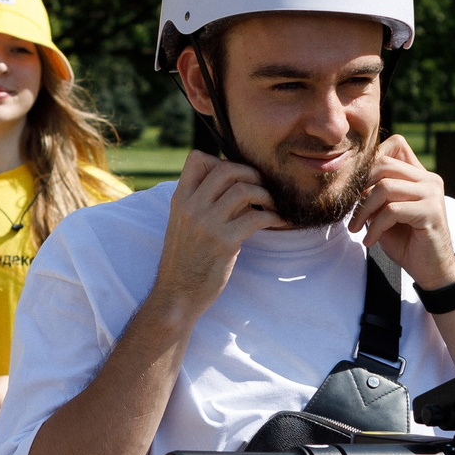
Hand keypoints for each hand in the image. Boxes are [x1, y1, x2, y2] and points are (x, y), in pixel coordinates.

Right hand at [151, 150, 280, 320]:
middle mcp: (191, 207)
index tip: (236, 177)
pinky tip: (277, 222)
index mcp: (180, 200)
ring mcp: (206, 224)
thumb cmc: (185, 260)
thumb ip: (201, 202)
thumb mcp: (182, 224)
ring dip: (265, 195)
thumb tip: (236, 184)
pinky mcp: (224, 243)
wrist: (176, 295)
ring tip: (271, 206)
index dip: (221, 160)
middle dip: (251, 173)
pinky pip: (257, 218)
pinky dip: (273, 217)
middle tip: (262, 187)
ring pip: (244, 190)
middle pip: (226, 168)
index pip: (197, 159)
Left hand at [348, 136, 454, 290]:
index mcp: (419, 175)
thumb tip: (350, 178)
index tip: (355, 188)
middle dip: (360, 188)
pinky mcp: (431, 211)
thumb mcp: (384, 213)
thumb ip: (374, 193)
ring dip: (364, 210)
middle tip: (352, 213)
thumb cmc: (405, 241)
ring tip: (356, 228)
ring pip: (385, 187)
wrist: (430, 271)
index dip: (371, 160)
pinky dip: (374, 226)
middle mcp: (429, 179)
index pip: (395, 145)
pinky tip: (370, 240)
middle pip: (384, 164)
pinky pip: (392, 210)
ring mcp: (432, 193)